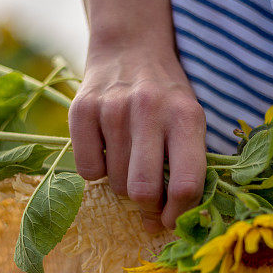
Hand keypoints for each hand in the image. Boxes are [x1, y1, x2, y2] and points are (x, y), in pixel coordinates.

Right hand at [68, 41, 206, 232]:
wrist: (130, 48)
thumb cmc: (167, 97)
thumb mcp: (190, 121)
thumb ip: (189, 167)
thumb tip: (171, 224)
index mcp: (186, 117)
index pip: (186, 184)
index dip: (179, 215)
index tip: (172, 221)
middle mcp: (150, 110)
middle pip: (144, 190)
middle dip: (147, 209)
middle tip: (148, 207)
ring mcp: (113, 108)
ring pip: (114, 183)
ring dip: (122, 184)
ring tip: (130, 161)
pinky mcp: (82, 109)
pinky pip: (87, 170)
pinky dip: (96, 171)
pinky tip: (106, 149)